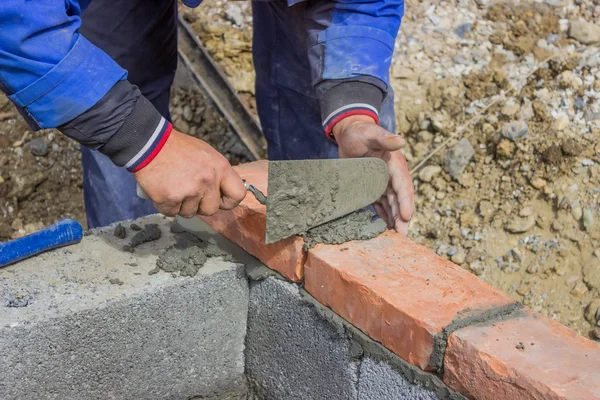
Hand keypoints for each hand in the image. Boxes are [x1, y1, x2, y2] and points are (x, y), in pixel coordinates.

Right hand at [133, 129, 245, 217]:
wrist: (149, 143)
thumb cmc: (178, 148)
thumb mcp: (206, 154)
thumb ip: (217, 173)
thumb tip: (223, 191)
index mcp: (220, 168)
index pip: (238, 194)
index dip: (228, 201)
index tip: (219, 200)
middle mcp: (207, 181)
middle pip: (211, 209)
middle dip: (200, 205)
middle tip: (189, 192)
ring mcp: (188, 191)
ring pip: (190, 213)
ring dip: (182, 205)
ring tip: (174, 187)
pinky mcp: (170, 199)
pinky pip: (172, 213)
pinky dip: (166, 205)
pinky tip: (163, 190)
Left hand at [332, 115, 413, 235]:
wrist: (350, 133)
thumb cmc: (361, 132)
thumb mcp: (371, 133)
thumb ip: (385, 138)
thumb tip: (401, 141)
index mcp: (395, 165)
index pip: (403, 186)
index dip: (405, 202)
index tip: (406, 216)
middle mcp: (392, 176)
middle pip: (399, 200)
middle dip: (402, 218)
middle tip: (403, 235)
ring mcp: (383, 183)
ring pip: (391, 205)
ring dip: (394, 220)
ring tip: (395, 237)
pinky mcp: (373, 187)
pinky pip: (380, 204)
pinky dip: (383, 215)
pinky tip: (383, 228)